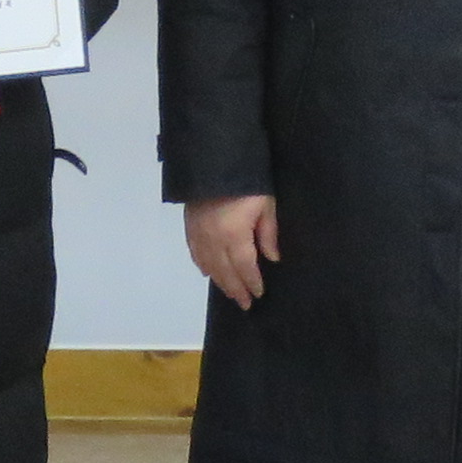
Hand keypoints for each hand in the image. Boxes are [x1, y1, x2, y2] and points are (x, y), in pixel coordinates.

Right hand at [186, 192, 279, 308]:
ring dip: (220, 282)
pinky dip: (202, 266)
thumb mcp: (265, 204)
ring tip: (230, 293)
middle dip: (236, 289)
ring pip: (209, 266)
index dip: (252, 282)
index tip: (259, 294)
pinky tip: (207, 273)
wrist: (213, 158)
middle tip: (245, 304)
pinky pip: (195, 253)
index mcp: (234, 235)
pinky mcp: (189, 226)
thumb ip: (268, 233)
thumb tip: (272, 258)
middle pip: (225, 272)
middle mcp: (214, 240)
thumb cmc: (247, 181)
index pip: (245, 267)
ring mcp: (198, 234)